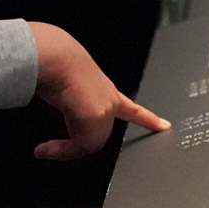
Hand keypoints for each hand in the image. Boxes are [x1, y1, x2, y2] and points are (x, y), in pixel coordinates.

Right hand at [27, 22, 169, 160]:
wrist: (55, 55)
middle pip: (99, 136)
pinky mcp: (96, 115)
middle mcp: (108, 99)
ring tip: (46, 148)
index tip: (163, 125)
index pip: (131, 108)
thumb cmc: (56, 63)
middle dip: (77, 144)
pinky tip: (44, 149)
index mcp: (105, 90)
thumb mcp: (67, 84)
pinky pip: (79, 146)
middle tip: (53, 147)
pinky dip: (61, 152)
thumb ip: (68, 100)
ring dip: (66, 150)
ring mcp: (105, 107)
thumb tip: (56, 112)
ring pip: (88, 143)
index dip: (148, 119)